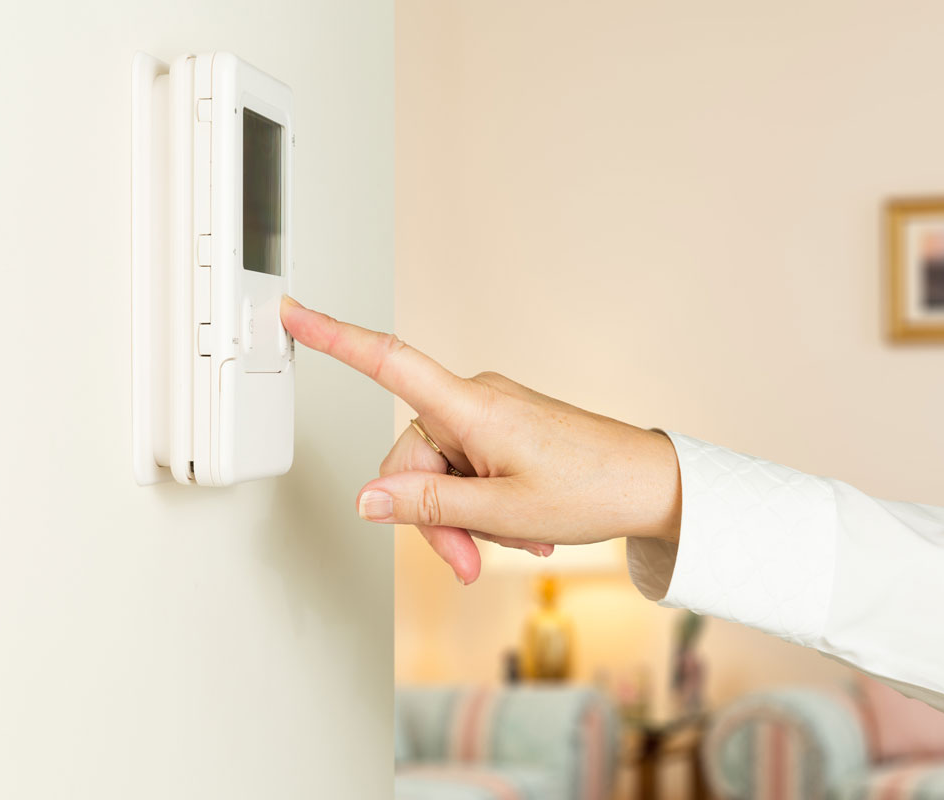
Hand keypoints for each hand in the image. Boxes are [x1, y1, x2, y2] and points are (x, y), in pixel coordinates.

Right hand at [280, 296, 681, 583]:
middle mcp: (476, 400)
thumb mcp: (501, 513)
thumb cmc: (592, 488)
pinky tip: (519, 528)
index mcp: (471, 407)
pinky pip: (469, 469)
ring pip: (440, 472)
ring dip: (463, 518)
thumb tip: (368, 500)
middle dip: (431, 517)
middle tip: (467, 561)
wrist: (651, 484)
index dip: (333, 337)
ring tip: (513, 540)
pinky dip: (483, 505)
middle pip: (412, 458)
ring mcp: (492, 414)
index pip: (388, 362)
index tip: (292, 310)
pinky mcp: (506, 428)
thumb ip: (427, 506)